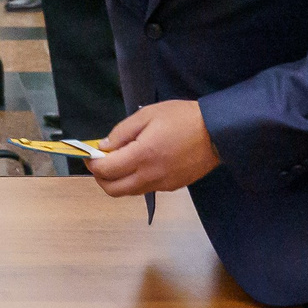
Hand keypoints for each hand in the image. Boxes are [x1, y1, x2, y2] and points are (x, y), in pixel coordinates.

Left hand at [82, 101, 220, 195]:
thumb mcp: (148, 115)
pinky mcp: (172, 187)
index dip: (92, 164)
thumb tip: (104, 147)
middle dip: (100, 178)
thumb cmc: (183, 118)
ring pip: (128, 192)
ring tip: (118, 162)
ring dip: (117, 182)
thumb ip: (122, 132)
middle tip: (99, 163)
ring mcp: (162, 184)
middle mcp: (150, 176)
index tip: (89, 155)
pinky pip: (145, 189)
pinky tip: (139, 165)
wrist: (217, 132)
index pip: (106, 170)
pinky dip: (134, 181)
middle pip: (113, 189)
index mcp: (142, 156)